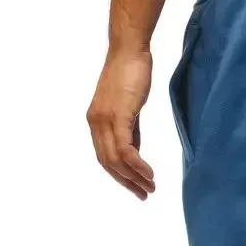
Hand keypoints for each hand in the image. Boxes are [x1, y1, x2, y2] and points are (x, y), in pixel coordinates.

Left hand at [87, 48, 154, 199]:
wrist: (129, 51)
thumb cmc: (131, 74)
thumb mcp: (129, 108)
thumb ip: (130, 131)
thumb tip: (135, 154)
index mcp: (96, 122)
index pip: (104, 157)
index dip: (120, 176)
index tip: (136, 188)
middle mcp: (96, 123)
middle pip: (108, 163)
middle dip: (127, 182)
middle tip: (144, 194)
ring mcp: (105, 120)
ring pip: (116, 160)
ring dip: (134, 177)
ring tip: (150, 187)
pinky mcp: (118, 117)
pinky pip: (126, 150)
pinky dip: (137, 165)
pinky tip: (149, 173)